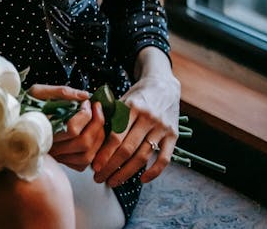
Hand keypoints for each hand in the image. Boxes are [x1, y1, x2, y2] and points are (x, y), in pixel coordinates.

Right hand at [27, 84, 105, 171]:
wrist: (13, 124)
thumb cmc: (26, 104)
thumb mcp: (38, 91)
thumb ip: (62, 92)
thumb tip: (85, 95)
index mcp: (44, 131)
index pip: (72, 129)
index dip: (85, 114)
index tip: (87, 102)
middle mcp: (52, 148)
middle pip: (84, 142)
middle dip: (97, 123)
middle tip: (96, 107)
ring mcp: (58, 158)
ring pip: (87, 156)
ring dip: (99, 136)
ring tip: (98, 119)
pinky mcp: (63, 163)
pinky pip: (83, 164)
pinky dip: (94, 151)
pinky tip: (92, 134)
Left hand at [91, 72, 179, 186]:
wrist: (163, 84)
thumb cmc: (138, 95)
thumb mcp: (123, 99)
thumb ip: (112, 116)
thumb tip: (93, 139)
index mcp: (132, 107)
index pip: (116, 136)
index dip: (104, 154)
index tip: (94, 167)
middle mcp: (148, 117)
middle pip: (127, 149)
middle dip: (111, 167)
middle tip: (100, 178)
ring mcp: (162, 127)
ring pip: (143, 156)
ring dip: (127, 173)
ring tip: (114, 181)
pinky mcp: (173, 135)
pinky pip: (164, 159)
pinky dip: (153, 172)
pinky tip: (141, 180)